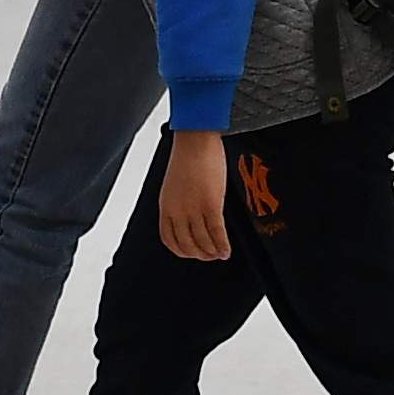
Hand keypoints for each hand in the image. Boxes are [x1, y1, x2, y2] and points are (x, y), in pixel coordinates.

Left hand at [157, 130, 231, 261]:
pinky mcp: (211, 204)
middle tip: (209, 256)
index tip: (191, 253)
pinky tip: (227, 250)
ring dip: (213, 252)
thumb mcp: (174, 184)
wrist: (195, 138)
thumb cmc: (187, 155)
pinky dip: (223, 245)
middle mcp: (177, 211)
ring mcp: (194, 209)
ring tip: (220, 254)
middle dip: (200, 255)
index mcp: (165, 206)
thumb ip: (178, 202)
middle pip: (187, 245)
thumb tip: (190, 215)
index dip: (182, 251)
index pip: (170, 240)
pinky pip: (217, 233)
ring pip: (203, 242)